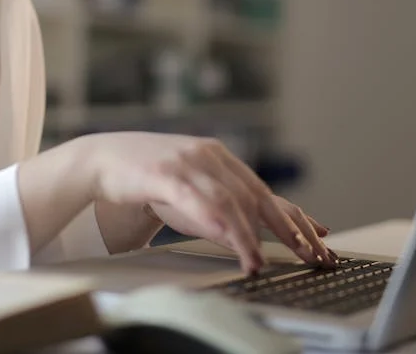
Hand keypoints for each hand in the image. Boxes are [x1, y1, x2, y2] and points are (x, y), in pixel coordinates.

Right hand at [82, 131, 334, 273]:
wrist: (100, 159)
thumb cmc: (146, 178)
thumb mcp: (190, 192)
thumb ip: (218, 208)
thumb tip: (248, 237)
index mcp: (218, 156)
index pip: (262, 190)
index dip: (291, 216)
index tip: (315, 239)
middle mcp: (207, 155)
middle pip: (254, 195)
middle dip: (283, 228)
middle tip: (304, 254)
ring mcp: (186, 162)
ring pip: (228, 200)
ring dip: (247, 234)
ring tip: (257, 261)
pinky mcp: (162, 172)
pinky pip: (195, 198)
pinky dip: (215, 220)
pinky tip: (228, 237)